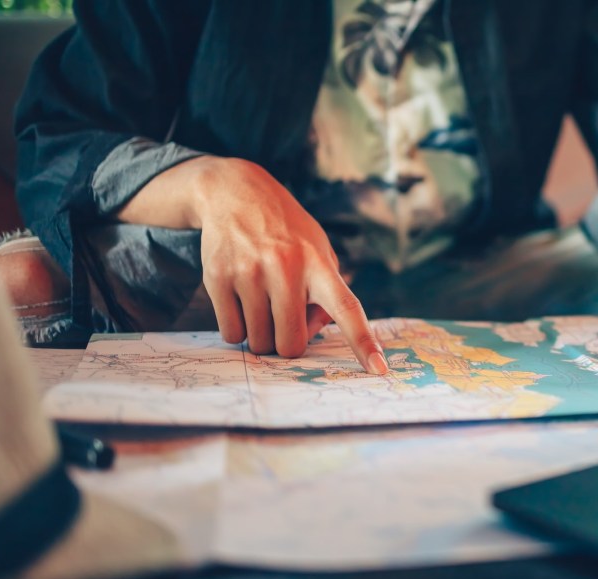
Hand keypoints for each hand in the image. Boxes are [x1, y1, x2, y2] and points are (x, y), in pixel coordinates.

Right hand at [119, 156, 387, 373]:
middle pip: (291, 343)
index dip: (363, 341)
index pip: (346, 308)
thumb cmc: (286, 231)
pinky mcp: (218, 278)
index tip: (379, 368)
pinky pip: (231, 332)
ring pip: (258, 342)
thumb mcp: (317, 248)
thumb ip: (324, 292)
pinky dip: (237, 329)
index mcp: (318, 263)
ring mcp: (250, 273)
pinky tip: (241, 303)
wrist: (234, 192)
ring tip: (261, 305)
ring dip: (261, 336)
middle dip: (287, 344)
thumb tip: (312, 333)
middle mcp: (285, 267)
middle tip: (283, 321)